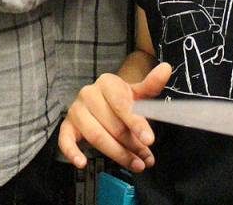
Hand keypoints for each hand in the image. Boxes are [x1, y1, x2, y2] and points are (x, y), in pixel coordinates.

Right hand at [58, 62, 172, 172]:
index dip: (136, 123)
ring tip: (135, 164)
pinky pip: (65, 139)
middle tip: (146, 159)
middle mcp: (88, 93)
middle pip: (111, 124)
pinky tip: (82, 163)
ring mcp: (76, 110)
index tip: (149, 140)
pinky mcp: (67, 125)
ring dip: (116, 153)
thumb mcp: (137, 92)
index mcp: (107, 82)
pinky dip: (72, 152)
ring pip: (95, 136)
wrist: (100, 100)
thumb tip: (167, 68)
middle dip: (131, 145)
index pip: (122, 105)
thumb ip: (152, 84)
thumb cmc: (120, 99)